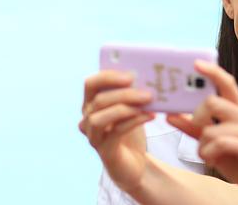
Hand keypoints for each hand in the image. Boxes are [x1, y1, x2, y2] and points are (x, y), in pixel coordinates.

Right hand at [79, 70, 154, 192]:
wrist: (135, 163)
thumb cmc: (132, 131)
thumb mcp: (132, 107)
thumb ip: (133, 92)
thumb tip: (149, 73)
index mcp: (92, 104)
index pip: (91, 84)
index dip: (108, 77)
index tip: (131, 75)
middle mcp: (87, 119)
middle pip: (99, 100)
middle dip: (124, 93)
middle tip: (148, 92)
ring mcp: (94, 136)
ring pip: (101, 117)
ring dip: (126, 107)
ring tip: (149, 103)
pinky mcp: (105, 150)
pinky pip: (115, 132)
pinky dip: (134, 121)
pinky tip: (150, 116)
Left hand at [167, 60, 237, 203]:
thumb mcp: (213, 141)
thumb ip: (194, 127)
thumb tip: (170, 115)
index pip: (227, 82)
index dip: (212, 71)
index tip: (195, 63)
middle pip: (212, 102)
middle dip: (197, 118)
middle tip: (198, 131)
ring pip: (210, 129)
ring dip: (202, 146)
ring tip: (208, 154)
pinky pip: (219, 145)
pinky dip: (209, 154)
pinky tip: (213, 159)